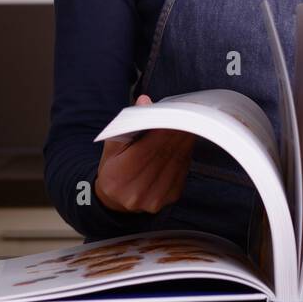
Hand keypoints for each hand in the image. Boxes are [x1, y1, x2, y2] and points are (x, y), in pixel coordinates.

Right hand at [94, 95, 198, 213]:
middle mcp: (137, 191)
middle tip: (189, 113)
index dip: (163, 131)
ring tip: (190, 122)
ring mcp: (155, 198)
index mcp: (118, 177)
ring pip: (177, 163)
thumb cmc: (113, 168)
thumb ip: (127, 124)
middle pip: (164, 155)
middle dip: (178, 132)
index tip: (174, 115)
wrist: (115, 200)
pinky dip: (185, 153)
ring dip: (185, 141)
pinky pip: (182, 171)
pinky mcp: (170, 198)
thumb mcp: (112, 146)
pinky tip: (187, 141)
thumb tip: (144, 101)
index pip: (146, 150)